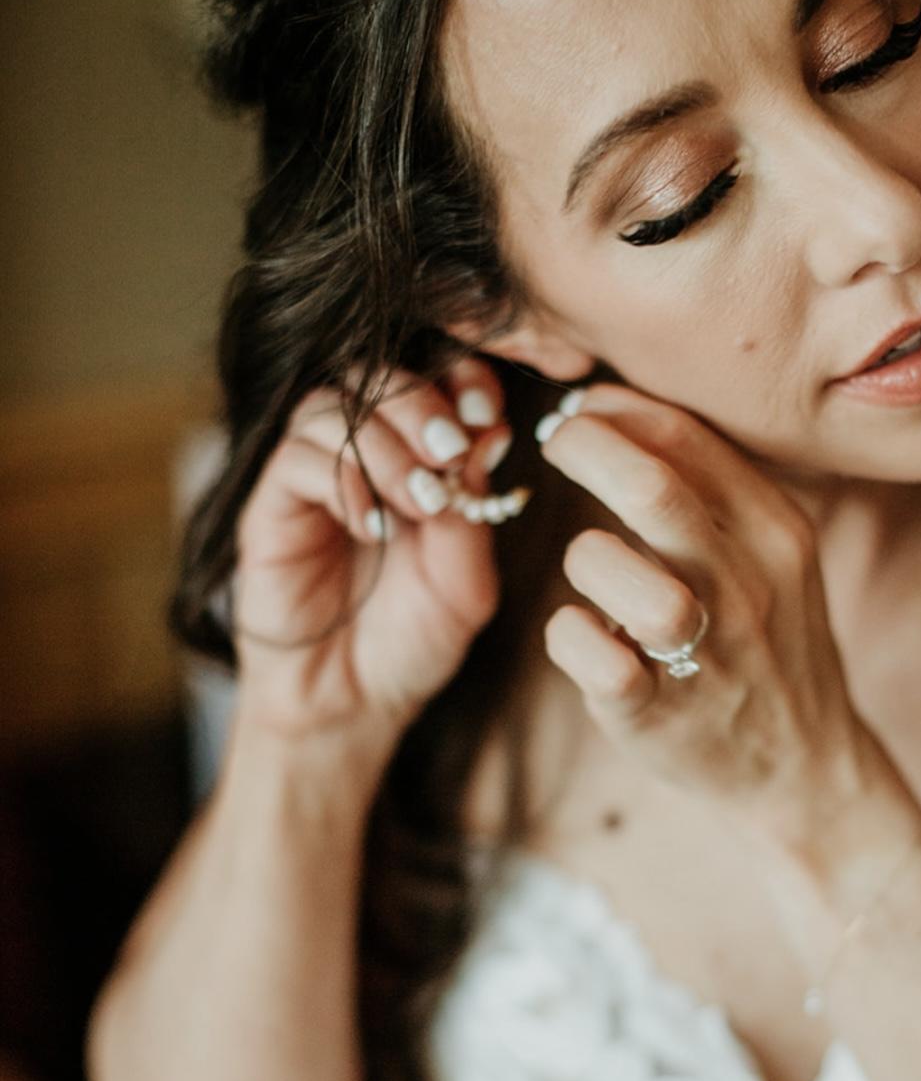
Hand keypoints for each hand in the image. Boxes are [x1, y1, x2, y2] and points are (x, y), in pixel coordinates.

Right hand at [231, 357, 510, 755]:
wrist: (352, 705)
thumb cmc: (411, 643)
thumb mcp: (465, 584)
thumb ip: (474, 511)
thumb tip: (490, 435)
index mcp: (419, 459)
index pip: (434, 379)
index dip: (462, 380)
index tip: (486, 414)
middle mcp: (363, 455)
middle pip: (378, 375)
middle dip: (423, 404)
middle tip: (450, 454)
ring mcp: (312, 476)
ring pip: (333, 405)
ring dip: (387, 445)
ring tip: (419, 504)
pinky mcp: (270, 506)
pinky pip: (296, 458)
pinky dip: (342, 479)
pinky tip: (373, 526)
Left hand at [537, 382, 886, 847]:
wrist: (807, 768)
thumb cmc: (767, 645)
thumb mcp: (772, 556)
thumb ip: (712, 488)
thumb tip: (614, 405)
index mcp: (775, 530)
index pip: (683, 436)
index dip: (613, 410)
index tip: (580, 413)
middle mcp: (746, 583)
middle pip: (649, 487)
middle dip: (584, 448)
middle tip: (554, 444)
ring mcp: (704, 650)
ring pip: (607, 564)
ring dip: (583, 557)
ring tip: (596, 577)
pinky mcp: (656, 711)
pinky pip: (582, 646)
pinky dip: (568, 633)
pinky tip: (588, 639)